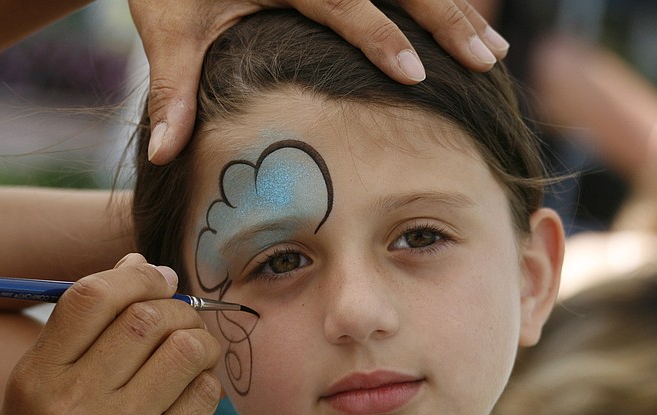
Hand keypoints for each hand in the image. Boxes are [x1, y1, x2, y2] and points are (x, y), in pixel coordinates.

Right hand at [0, 254, 220, 414]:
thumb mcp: (36, 395)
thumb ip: (81, 331)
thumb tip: (137, 265)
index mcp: (36, 380)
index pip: (92, 296)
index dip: (135, 276)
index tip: (156, 277)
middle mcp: (76, 405)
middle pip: (147, 317)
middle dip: (175, 304)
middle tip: (180, 313)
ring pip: (186, 349)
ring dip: (199, 338)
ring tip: (192, 348)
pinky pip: (204, 395)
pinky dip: (205, 381)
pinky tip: (190, 390)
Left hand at [128, 0, 508, 164]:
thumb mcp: (169, 28)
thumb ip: (173, 89)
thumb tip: (163, 157)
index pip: (342, 3)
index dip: (380, 37)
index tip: (416, 73)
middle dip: (445, 21)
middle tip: (487, 62)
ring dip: (455, 12)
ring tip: (493, 54)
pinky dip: (438, 2)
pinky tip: (467, 25)